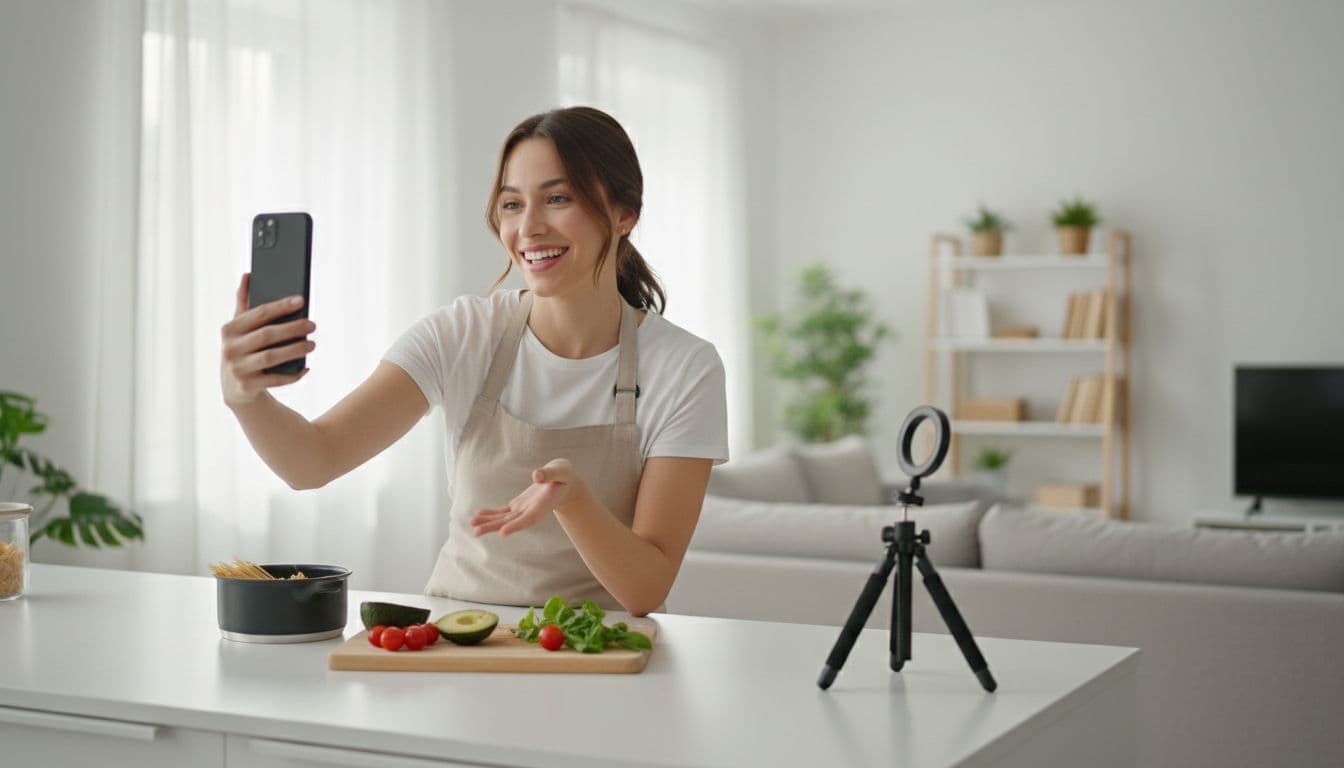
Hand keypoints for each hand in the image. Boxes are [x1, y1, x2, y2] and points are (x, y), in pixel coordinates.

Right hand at [220, 273, 315, 407]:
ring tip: (312, 344)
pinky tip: (305, 367)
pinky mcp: (247, 386)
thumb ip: (244, 303)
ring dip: (295, 350)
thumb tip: (248, 275)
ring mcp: (237, 368)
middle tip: (312, 325)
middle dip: (292, 329)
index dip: (281, 306)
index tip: (301, 300)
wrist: (235, 388)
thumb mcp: (240, 329)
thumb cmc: (243, 350)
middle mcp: (230, 348)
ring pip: (271, 357)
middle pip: (267, 335)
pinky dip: (292, 374)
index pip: (258, 314)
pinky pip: (275, 379)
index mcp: (229, 329)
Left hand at [470, 458, 583, 537]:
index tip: (502, 533)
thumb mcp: (561, 471)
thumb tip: (536, 475)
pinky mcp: (519, 505)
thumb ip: (550, 473)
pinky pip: (503, 512)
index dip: (516, 526)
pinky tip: (478, 515)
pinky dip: (491, 514)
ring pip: (504, 518)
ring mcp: (524, 509)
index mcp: (543, 505)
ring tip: (472, 524)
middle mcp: (532, 511)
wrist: (565, 482)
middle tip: (476, 533)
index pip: (529, 518)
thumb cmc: (564, 475)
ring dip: (488, 522)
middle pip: (512, 522)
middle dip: (494, 527)